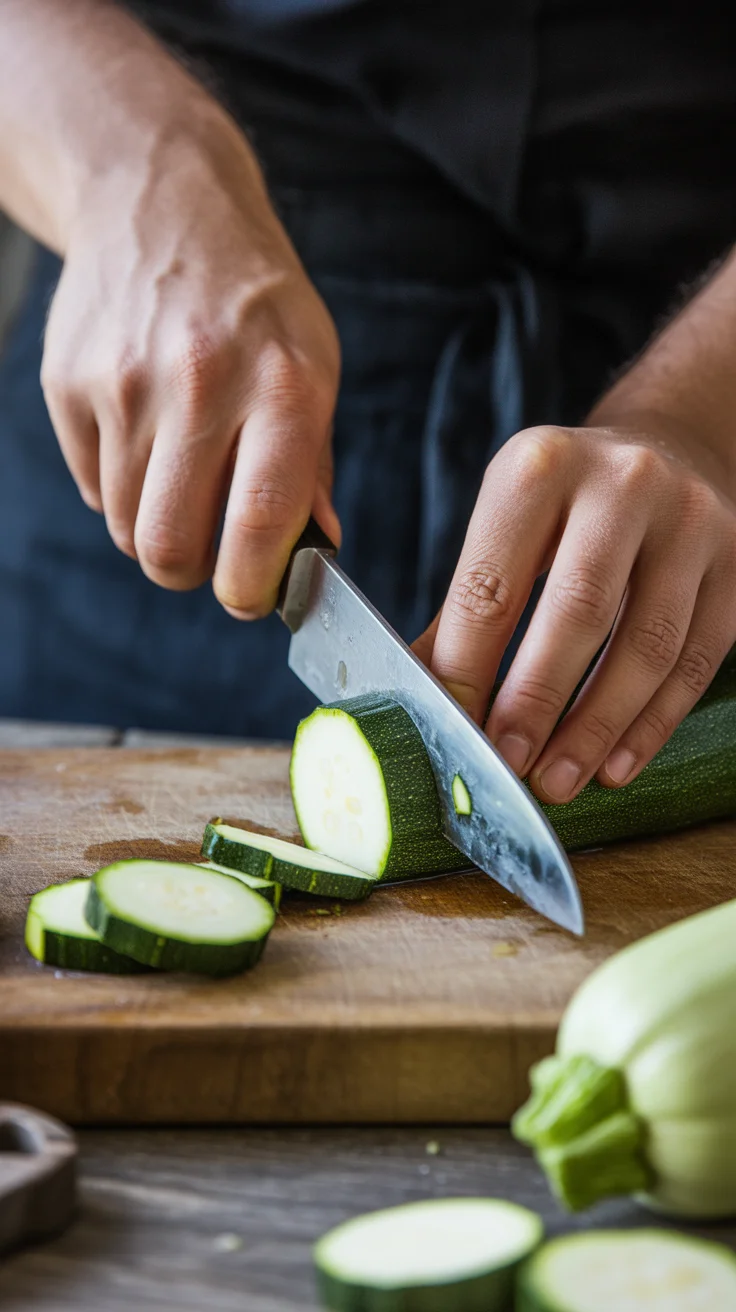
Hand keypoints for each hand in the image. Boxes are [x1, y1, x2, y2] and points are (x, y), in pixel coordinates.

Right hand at [41, 104, 339, 616]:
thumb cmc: (254, 303)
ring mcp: (122, 383)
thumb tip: (315, 553)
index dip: (251, 585)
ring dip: (154, 522)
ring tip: (181, 470)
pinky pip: (91, 486)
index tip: (251, 598)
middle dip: (188, 571)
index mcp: (282, 386)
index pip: (259, 520)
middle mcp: (199, 384)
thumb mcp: (314, 364)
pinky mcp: (67, 383)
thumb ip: (312, 465)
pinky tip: (145, 431)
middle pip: (168, 546)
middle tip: (209, 553)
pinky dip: (119, 484)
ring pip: (125, 525)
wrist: (161, 204)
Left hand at [413, 422, 735, 801]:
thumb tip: (415, 698)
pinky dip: (652, 724)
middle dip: (537, 701)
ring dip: (597, 726)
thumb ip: (462, 611)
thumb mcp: (506, 525)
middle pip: (578, 612)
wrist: (671, 447)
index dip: (468, 668)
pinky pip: (696, 661)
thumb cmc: (567, 505)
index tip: (454, 731)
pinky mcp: (735, 564)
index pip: (493, 585)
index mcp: (539, 468)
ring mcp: (690, 522)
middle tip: (509, 764)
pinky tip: (615, 764)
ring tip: (559, 780)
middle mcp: (622, 483)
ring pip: (648, 644)